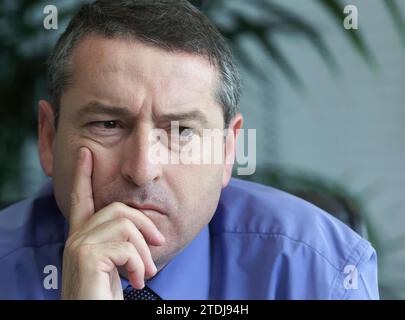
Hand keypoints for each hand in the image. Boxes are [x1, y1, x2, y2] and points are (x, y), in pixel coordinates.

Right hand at [61, 147, 165, 299]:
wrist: (94, 314)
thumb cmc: (106, 294)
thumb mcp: (117, 263)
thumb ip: (123, 242)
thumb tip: (150, 230)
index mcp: (82, 236)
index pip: (81, 199)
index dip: (83, 175)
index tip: (86, 154)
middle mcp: (75, 237)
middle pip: (119, 209)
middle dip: (146, 225)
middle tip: (159, 243)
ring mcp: (78, 246)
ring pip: (126, 225)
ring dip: (144, 251)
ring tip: (146, 272)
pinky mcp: (86, 257)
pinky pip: (126, 247)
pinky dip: (139, 264)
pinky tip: (136, 280)